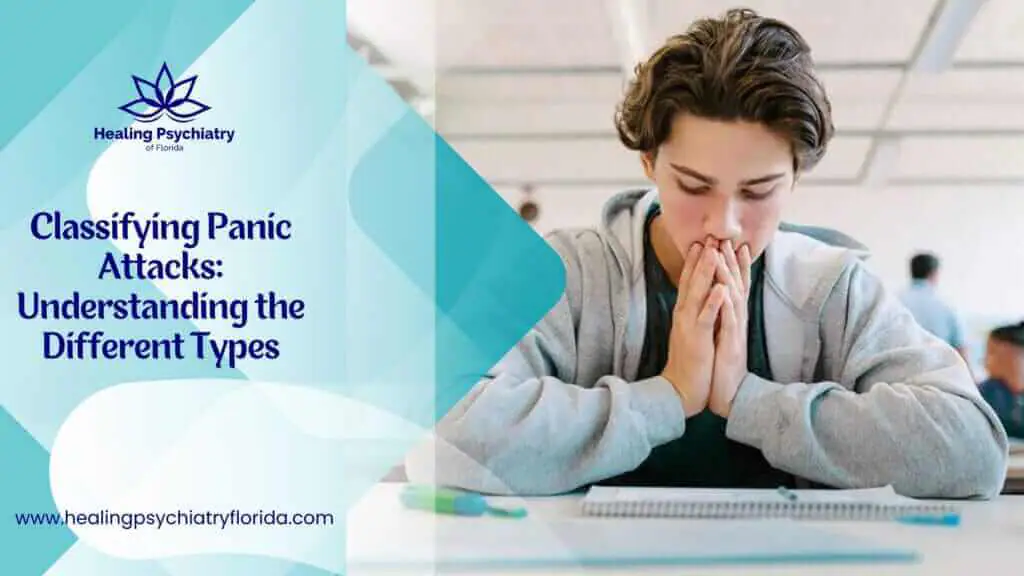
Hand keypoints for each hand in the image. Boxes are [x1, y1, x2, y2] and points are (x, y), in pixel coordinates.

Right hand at [662, 241, 728, 416]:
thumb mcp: (693, 332)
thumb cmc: (690, 362)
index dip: (696, 261)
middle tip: (709, 236)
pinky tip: (721, 288)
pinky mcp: (696, 339)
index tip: (704, 242)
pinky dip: (713, 302)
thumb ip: (696, 313)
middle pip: (692, 281)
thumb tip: (702, 296)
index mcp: (685, 312)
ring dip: (705, 273)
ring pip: (697, 294)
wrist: (681, 390)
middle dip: (701, 259)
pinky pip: (705, 317)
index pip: (690, 281)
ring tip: (713, 252)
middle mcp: (684, 314)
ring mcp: (688, 325)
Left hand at [709, 240, 751, 417]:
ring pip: (733, 297)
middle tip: (728, 238)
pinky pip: (729, 320)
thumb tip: (722, 300)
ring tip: (722, 254)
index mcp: (733, 318)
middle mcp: (737, 320)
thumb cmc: (723, 366)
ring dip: (729, 275)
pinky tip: (723, 289)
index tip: (732, 244)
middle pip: (736, 285)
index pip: (735, 286)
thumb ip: (724, 318)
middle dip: (732, 261)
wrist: (729, 394)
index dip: (735, 265)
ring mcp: (735, 331)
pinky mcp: (731, 344)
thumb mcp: (723, 336)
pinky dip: (726, 303)